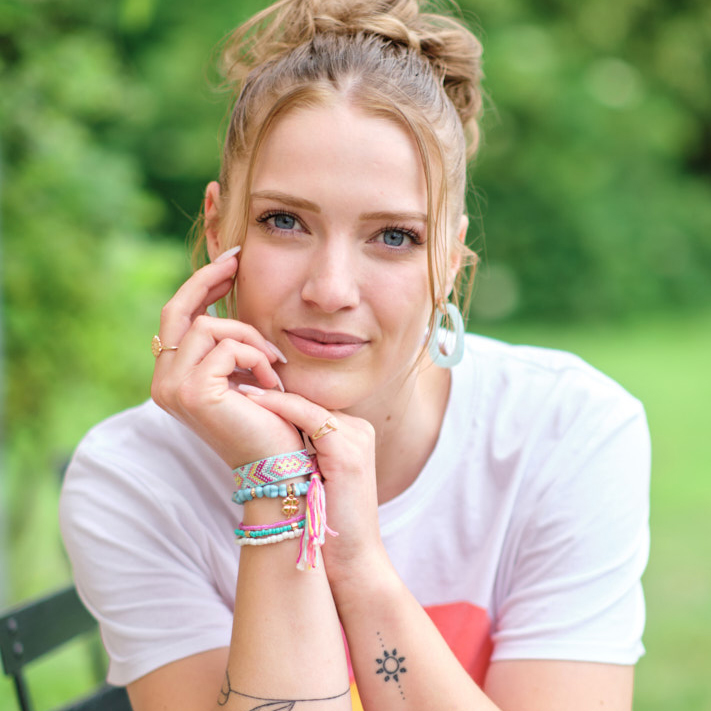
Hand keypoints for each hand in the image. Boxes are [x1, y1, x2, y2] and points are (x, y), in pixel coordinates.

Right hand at [150, 252, 303, 466]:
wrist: (277, 462)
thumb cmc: (266, 418)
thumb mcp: (242, 373)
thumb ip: (226, 345)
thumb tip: (227, 298)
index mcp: (172, 377)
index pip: (178, 319)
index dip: (200, 286)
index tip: (230, 262)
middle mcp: (163, 382)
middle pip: (178, 311)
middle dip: (208, 280)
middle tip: (237, 262)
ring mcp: (173, 388)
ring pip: (211, 327)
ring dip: (251, 339)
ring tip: (274, 364)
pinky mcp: (193, 392)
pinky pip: (229, 348)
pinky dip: (257, 358)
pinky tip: (273, 382)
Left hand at [236, 387, 388, 581]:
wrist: (353, 563)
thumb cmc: (326, 526)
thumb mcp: (313, 479)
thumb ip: (299, 452)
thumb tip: (261, 436)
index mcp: (352, 435)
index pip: (308, 405)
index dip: (274, 397)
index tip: (239, 388)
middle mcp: (359, 430)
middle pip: (307, 400)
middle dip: (269, 391)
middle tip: (232, 378)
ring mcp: (357, 439)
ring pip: (306, 403)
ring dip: (268, 394)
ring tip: (235, 385)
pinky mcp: (348, 452)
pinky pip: (308, 417)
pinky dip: (278, 406)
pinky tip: (249, 400)